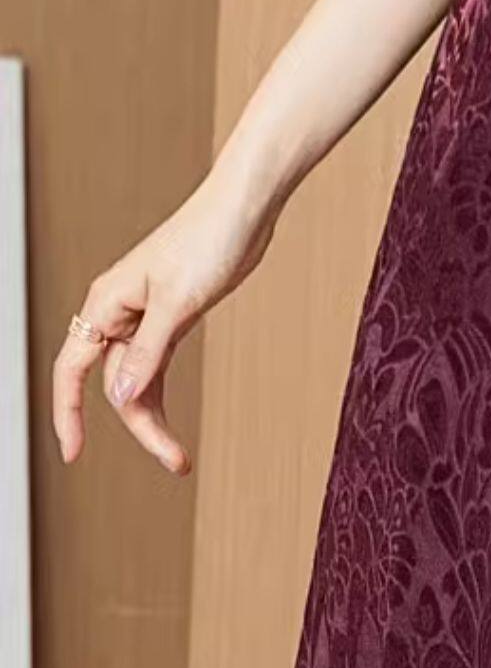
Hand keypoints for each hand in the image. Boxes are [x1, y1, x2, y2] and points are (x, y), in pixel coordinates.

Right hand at [51, 165, 280, 475]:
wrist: (245, 209)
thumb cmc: (210, 238)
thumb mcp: (178, 301)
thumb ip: (148, 351)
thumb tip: (120, 395)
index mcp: (107, 302)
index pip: (72, 369)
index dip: (68, 413)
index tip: (73, 453)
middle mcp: (119, 311)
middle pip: (113, 384)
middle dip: (139, 425)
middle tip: (173, 459)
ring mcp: (145, 316)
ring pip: (135, 380)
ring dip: (153, 416)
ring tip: (178, 455)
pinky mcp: (173, 317)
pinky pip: (155, 366)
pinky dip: (160, 392)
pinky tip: (172, 419)